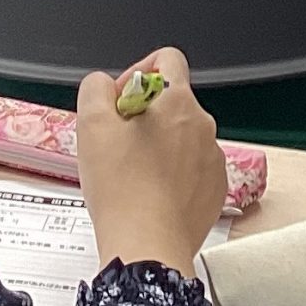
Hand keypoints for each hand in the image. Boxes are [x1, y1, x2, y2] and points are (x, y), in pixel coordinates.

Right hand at [74, 48, 226, 276]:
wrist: (147, 247)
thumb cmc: (121, 189)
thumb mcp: (90, 124)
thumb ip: (96, 88)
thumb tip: (106, 86)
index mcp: (178, 101)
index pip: (167, 58)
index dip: (137, 71)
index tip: (120, 101)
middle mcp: (204, 126)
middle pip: (171, 101)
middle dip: (143, 115)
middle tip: (117, 143)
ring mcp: (213, 160)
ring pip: (181, 137)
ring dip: (157, 146)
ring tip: (131, 174)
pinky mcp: (214, 190)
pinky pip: (191, 169)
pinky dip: (172, 175)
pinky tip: (149, 194)